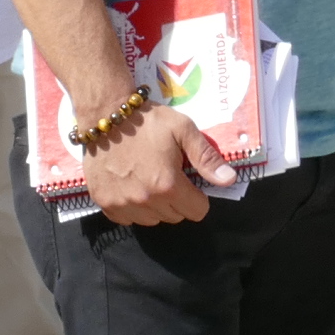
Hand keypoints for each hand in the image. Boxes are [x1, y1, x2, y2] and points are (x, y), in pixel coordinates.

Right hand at [86, 103, 229, 225]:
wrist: (104, 114)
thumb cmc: (147, 120)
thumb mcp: (183, 130)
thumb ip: (206, 158)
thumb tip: (229, 180)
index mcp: (168, 185)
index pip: (197, 211)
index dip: (198, 196)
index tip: (189, 180)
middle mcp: (145, 200)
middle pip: (175, 216)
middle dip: (177, 200)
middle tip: (167, 175)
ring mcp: (122, 204)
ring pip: (152, 220)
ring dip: (155, 206)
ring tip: (148, 179)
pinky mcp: (104, 202)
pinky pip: (127, 219)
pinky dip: (132, 208)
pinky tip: (130, 185)